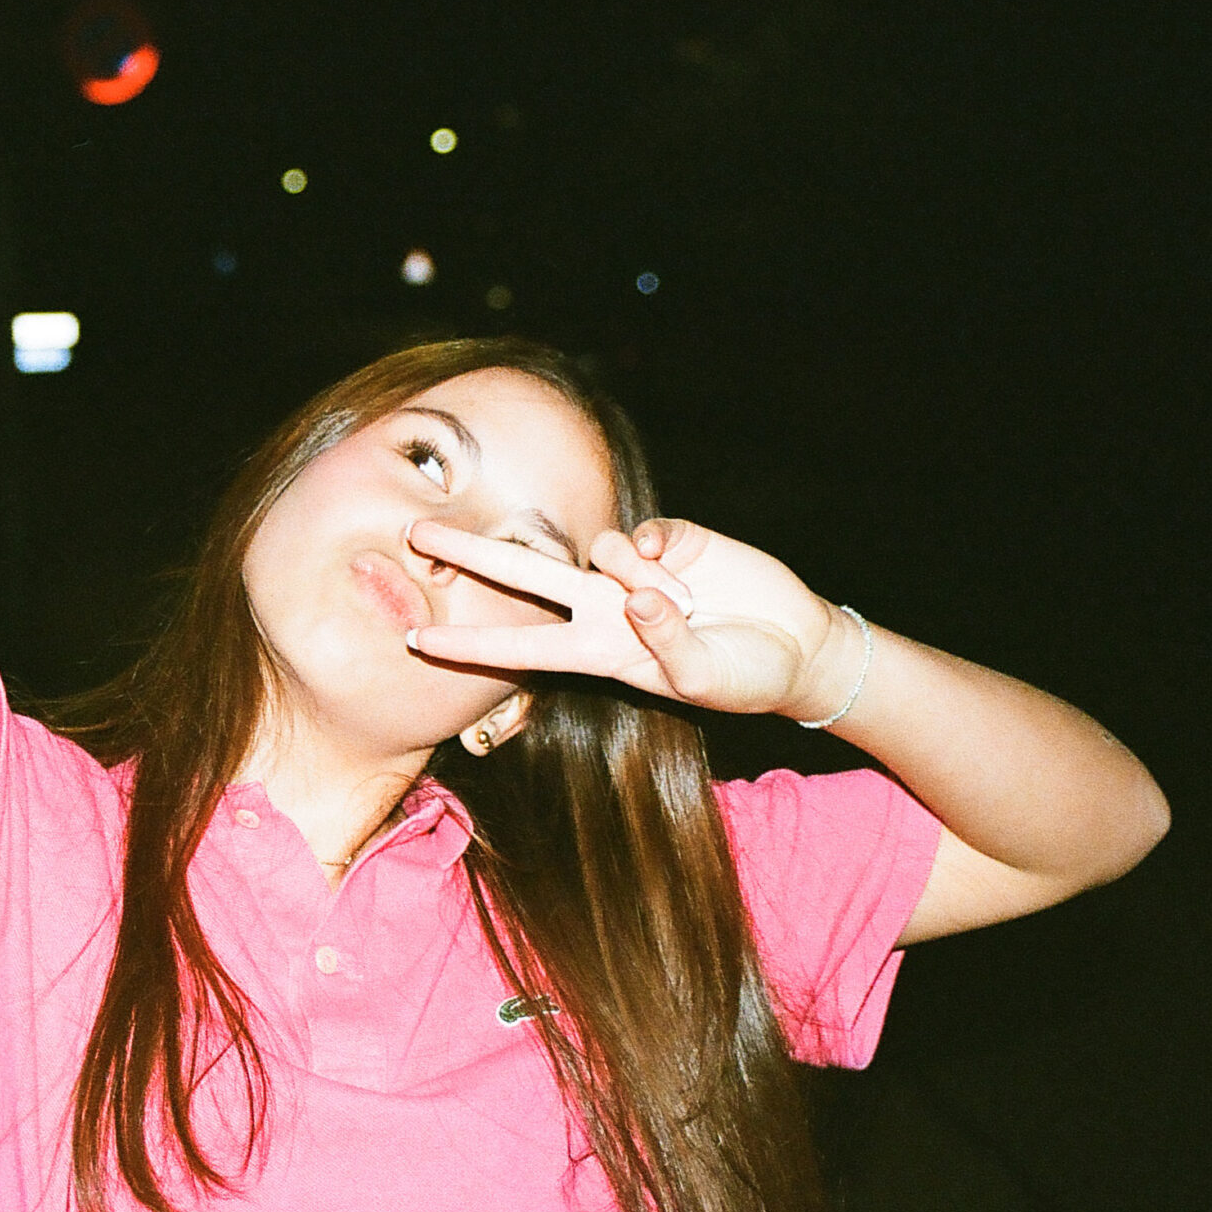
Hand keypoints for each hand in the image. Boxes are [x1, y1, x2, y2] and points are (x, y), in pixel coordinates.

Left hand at [404, 518, 849, 718]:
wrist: (796, 645)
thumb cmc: (743, 676)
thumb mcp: (704, 679)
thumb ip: (667, 642)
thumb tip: (636, 593)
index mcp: (599, 652)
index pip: (520, 649)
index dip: (469, 647)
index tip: (416, 643)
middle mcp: (604, 607)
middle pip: (523, 574)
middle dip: (470, 551)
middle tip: (415, 531)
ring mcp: (633, 570)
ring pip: (604, 551)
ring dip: (642, 576)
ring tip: (692, 606)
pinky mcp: (669, 539)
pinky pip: (647, 532)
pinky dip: (663, 551)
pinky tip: (691, 573)